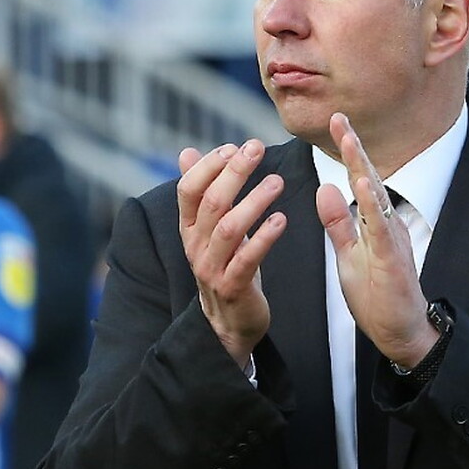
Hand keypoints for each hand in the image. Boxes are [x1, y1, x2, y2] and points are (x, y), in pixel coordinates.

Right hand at [177, 140, 286, 367]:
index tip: (233, 147)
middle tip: (256, 149)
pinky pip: (248, 259)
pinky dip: (264, 238)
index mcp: (188, 228)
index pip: (188, 189)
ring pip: (228, 229)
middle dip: (233, 173)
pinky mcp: (233, 286)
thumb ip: (201, 191)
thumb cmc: (224, 265)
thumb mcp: (209, 228)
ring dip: (253, 201)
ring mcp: (212, 268)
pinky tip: (281, 220)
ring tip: (277, 182)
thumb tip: (187, 152)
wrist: (228, 321)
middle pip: (211, 203)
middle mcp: (195, 246)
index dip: (208, 166)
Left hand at [315, 113, 436, 367]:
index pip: (358, 179)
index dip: (347, 150)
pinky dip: (372, 207)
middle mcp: (386, 225)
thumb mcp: (349, 253)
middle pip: (368, 178)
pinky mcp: (393, 261)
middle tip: (339, 116)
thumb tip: (326, 187)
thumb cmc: (377, 295)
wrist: (399, 333)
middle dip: (354, 147)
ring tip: (349, 139)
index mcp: (374, 222)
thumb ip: (338, 222)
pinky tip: (362, 186)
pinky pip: (382, 230)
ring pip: (376, 197)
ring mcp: (392, 241)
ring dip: (363, 167)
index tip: (335, 120)